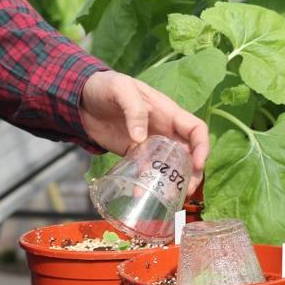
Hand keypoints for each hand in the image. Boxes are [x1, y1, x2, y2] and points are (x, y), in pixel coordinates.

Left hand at [78, 70, 208, 196]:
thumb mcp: (121, 89)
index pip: (196, 129)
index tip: (199, 164)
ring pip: (170, 166)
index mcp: (168, 112)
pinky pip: (146, 171)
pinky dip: (147, 183)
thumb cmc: (106, 86)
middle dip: (192, 172)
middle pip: (188, 153)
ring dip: (173, 182)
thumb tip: (140, 138)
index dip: (202, 146)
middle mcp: (164, 131)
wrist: (81, 99)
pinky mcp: (134, 155)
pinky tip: (141, 192)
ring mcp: (149, 144)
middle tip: (187, 190)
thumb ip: (134, 109)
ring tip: (169, 198)